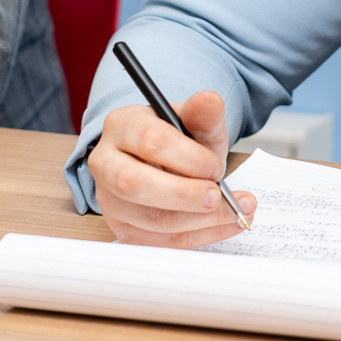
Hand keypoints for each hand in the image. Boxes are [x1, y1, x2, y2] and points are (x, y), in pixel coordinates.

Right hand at [88, 90, 257, 246]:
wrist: (164, 164)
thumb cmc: (177, 142)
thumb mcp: (193, 122)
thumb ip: (203, 113)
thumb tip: (210, 99)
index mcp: (121, 125)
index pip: (151, 142)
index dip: (190, 159)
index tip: (217, 168)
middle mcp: (105, 162)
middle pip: (135, 184)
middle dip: (185, 195)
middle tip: (218, 196)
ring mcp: (109, 199)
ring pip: (149, 220)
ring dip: (200, 221)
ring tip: (235, 212)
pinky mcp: (122, 228)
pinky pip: (160, 242)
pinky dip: (198, 236)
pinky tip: (222, 224)